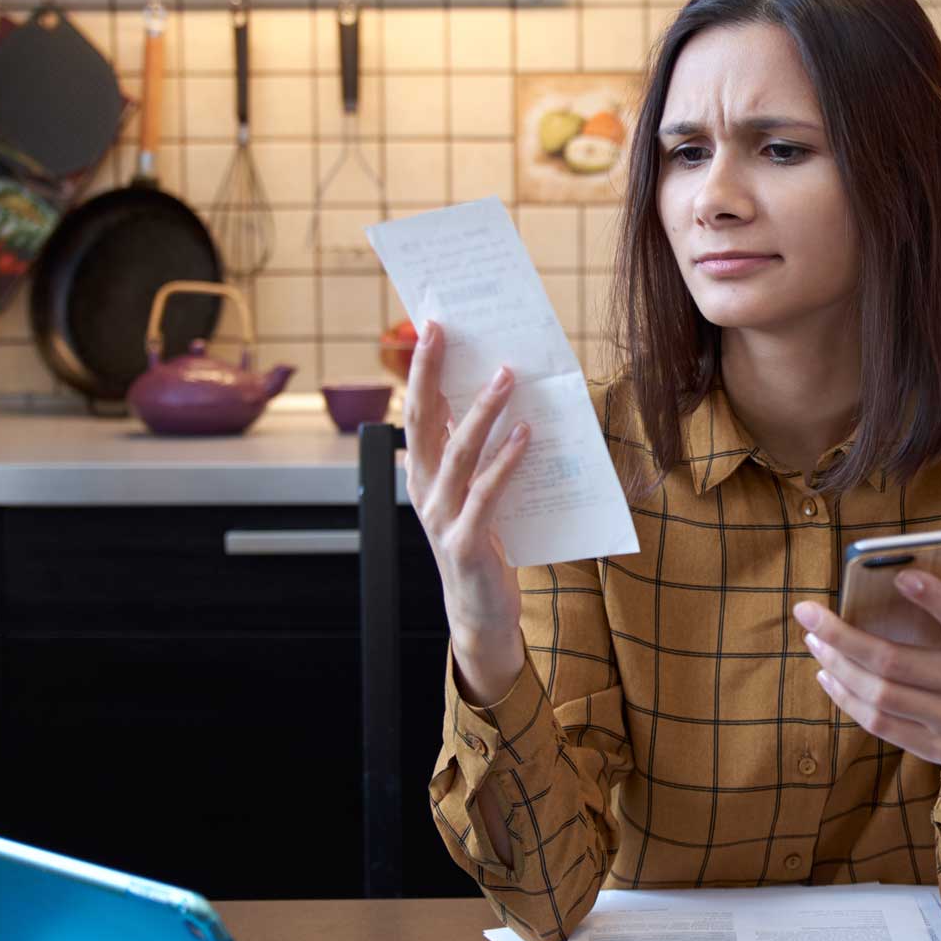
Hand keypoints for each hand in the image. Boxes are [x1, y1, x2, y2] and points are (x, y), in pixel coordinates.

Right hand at [403, 319, 530, 700]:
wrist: (479, 611)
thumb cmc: (480, 541)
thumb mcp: (469, 491)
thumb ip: (472, 451)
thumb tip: (493, 396)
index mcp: (420, 474)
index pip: (415, 412)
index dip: (421, 370)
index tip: (431, 329)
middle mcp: (423, 491)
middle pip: (422, 422)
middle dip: (431, 374)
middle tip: (445, 332)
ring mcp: (441, 517)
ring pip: (458, 452)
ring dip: (481, 410)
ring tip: (505, 375)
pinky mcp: (465, 541)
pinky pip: (487, 492)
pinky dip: (505, 461)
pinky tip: (525, 435)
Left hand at [793, 533, 940, 784]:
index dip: (934, 598)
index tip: (898, 575)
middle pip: (898, 662)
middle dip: (844, 636)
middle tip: (808, 613)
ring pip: (882, 695)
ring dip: (839, 667)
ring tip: (815, 641)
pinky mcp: (938, 748)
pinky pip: (882, 725)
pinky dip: (848, 700)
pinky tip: (829, 676)